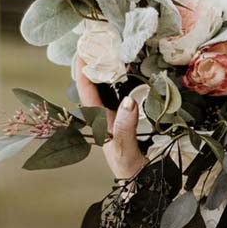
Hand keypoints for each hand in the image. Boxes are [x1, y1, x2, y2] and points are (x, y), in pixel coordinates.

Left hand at [73, 55, 147, 181]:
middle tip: (101, 40)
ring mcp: (120, 117)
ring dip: (112, 70)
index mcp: (100, 122)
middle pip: (97, 85)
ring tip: (117, 48)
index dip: (83, 70)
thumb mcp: (125, 150)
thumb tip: (129, 100)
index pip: (87, 91)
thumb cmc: (129, 171)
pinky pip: (127, 94)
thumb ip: (126, 126)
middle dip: (96, 63)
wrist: (143, 187)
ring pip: (111, 89)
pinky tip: (136, 70)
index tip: (84, 48)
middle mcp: (107, 116)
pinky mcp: (133, 120)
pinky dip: (128, 80)